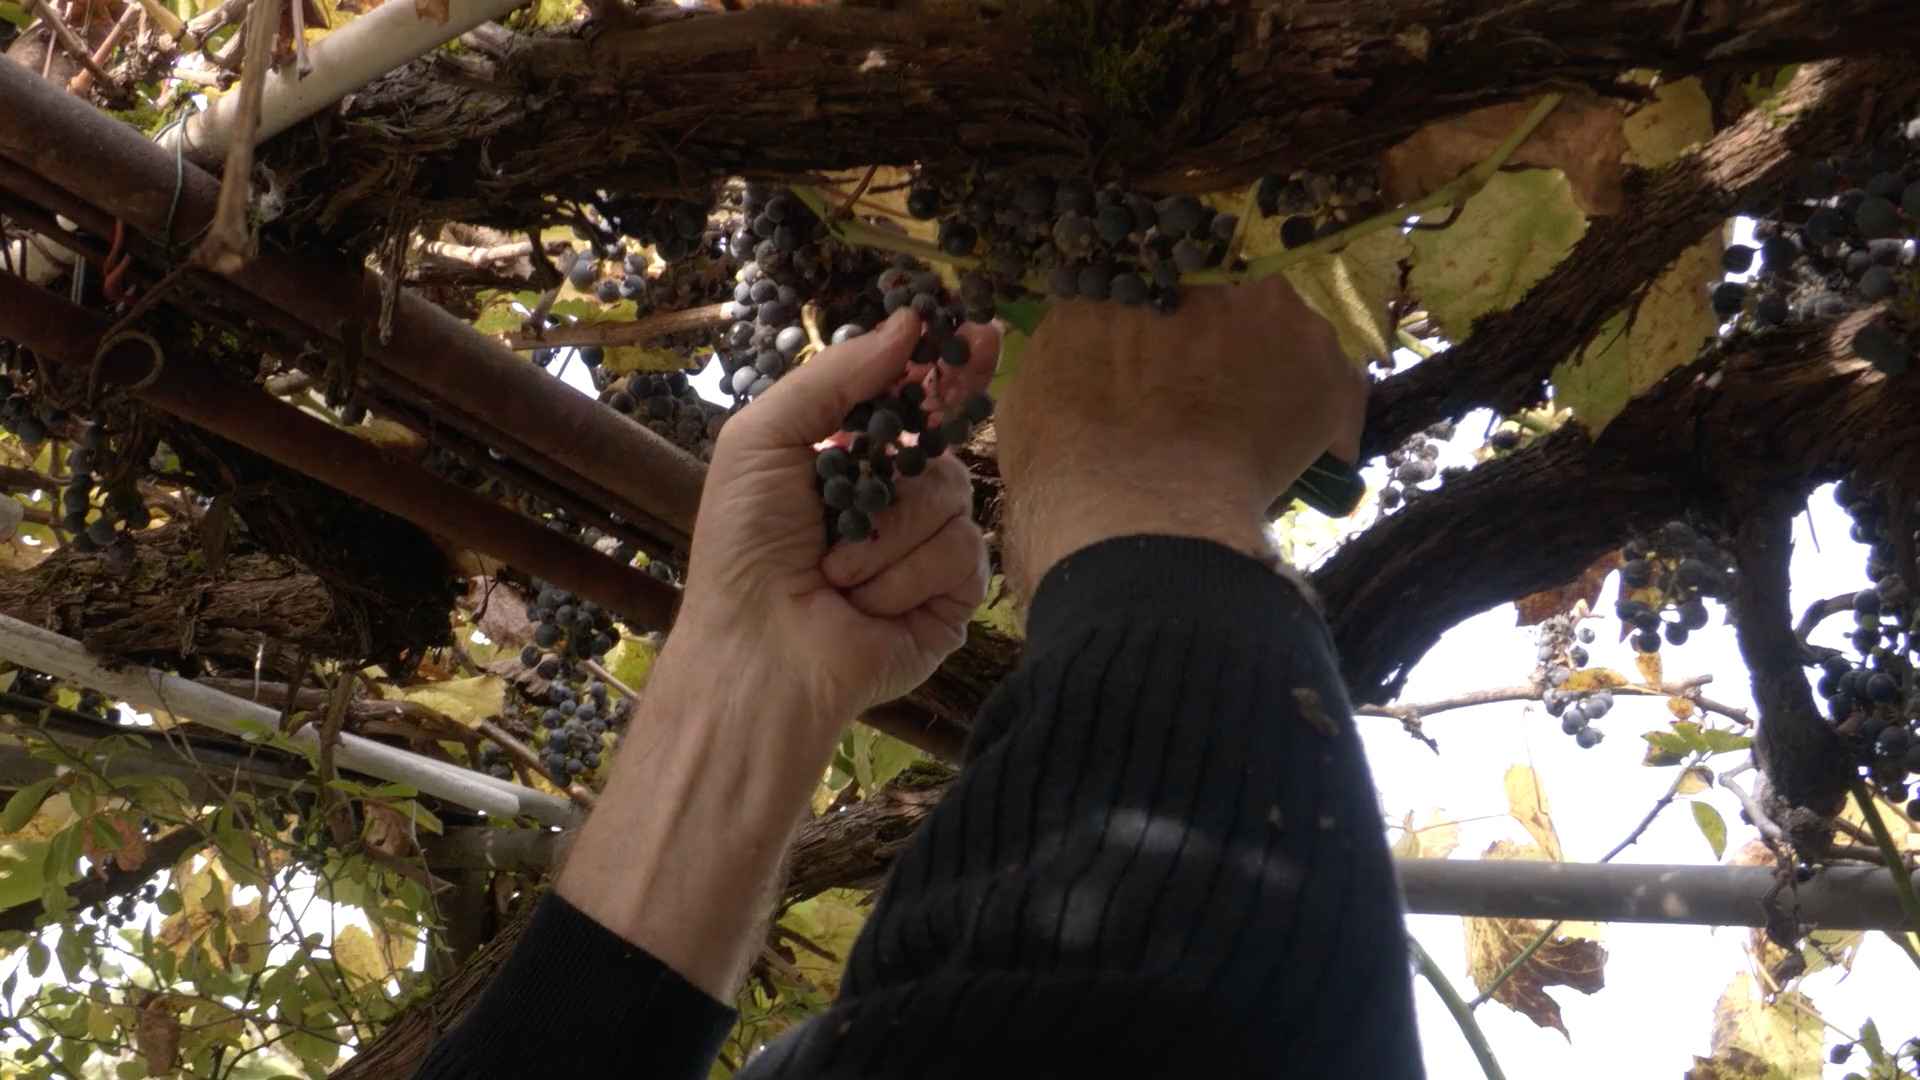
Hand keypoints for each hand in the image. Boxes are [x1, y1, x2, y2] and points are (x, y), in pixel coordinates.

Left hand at [557, 309, 997, 999]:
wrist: (759, 651)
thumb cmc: (743, 549)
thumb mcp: (763, 439)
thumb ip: (835, 374)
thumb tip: (909, 322)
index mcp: (852, 456)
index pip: (916, 398)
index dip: (951, 366)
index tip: (981, 336)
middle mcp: (897, 498)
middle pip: (942, 443)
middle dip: (901, 464)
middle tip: (866, 491)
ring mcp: (929, 548)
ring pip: (952, 497)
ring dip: (883, 536)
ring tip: (835, 574)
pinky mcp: (953, 596)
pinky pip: (962, 553)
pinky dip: (903, 576)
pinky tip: (865, 604)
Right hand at [995, 274, 1364, 596]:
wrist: (1130, 501)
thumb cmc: (1062, 455)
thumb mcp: (1033, 392)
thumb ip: (1069, 363)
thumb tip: (1078, 374)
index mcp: (1131, 272)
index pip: (1154, 287)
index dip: (1159, 331)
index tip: (1156, 366)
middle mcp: (1211, 273)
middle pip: (1225, 302)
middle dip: (1220, 344)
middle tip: (1202, 401)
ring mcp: (1276, 317)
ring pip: (1282, 342)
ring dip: (1270, 377)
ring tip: (1250, 434)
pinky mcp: (1326, 374)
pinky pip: (1335, 398)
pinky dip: (1323, 428)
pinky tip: (1307, 464)